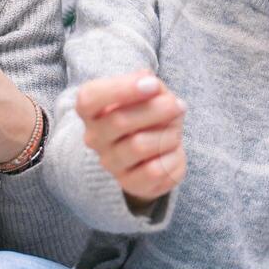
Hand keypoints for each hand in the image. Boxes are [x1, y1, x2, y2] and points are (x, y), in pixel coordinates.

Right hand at [76, 69, 185, 205]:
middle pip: (119, 121)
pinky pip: (156, 170)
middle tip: (178, 105)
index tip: (153, 84)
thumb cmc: (148, 113)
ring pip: (139, 146)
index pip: (90, 98)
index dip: (122, 89)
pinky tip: (172, 150)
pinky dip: (172, 156)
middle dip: (156, 109)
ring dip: (167, 133)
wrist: (154, 152)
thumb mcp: (149, 92)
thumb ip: (149, 84)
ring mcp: (110, 163)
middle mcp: (94, 138)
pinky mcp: (130, 183)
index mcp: (91, 110)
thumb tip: (151, 85)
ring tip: (174, 130)